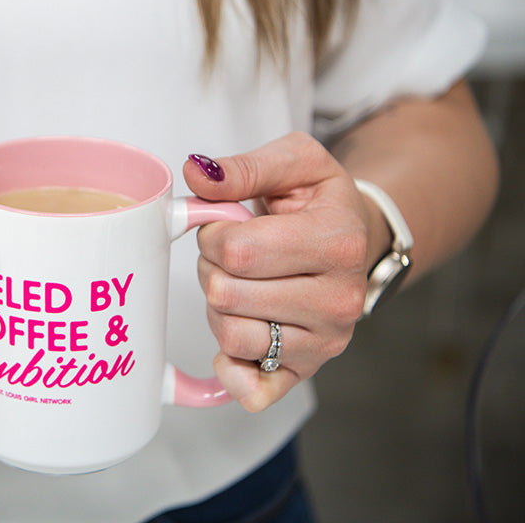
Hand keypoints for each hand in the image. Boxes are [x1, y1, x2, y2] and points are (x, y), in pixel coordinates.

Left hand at [185, 132, 374, 411]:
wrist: (353, 237)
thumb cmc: (318, 201)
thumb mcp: (294, 162)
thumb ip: (244, 167)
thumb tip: (198, 175)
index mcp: (338, 241)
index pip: (237, 250)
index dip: (212, 233)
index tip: (225, 224)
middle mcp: (339, 300)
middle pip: (227, 294)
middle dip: (212, 268)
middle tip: (232, 255)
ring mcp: (325, 342)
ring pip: (232, 337)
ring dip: (218, 307)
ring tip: (239, 283)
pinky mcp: (307, 371)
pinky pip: (252, 390)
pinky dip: (231, 368)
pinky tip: (238, 329)